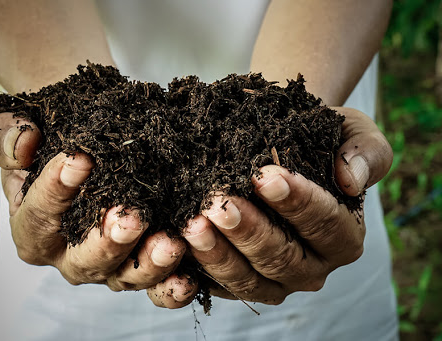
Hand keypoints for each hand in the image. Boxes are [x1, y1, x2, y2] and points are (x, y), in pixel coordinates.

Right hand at [0, 112, 186, 290]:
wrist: (88, 148)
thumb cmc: (51, 142)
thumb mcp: (16, 132)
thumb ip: (5, 136)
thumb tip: (23, 144)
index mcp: (33, 229)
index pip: (39, 215)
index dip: (56, 190)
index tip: (80, 160)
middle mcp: (68, 256)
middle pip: (85, 260)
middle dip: (109, 241)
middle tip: (131, 217)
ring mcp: (108, 266)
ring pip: (125, 277)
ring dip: (149, 264)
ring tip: (170, 243)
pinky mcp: (139, 267)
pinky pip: (155, 287)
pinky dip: (172, 287)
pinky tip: (189, 276)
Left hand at [147, 107, 392, 306]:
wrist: (281, 148)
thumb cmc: (319, 140)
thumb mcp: (353, 132)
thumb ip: (365, 152)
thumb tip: (352, 180)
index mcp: (344, 236)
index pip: (325, 224)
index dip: (297, 202)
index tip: (265, 176)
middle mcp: (312, 266)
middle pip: (282, 258)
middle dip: (249, 231)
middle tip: (219, 203)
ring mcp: (275, 280)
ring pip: (248, 279)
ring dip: (218, 253)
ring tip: (193, 223)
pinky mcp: (240, 282)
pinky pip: (219, 285)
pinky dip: (197, 269)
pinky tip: (177, 244)